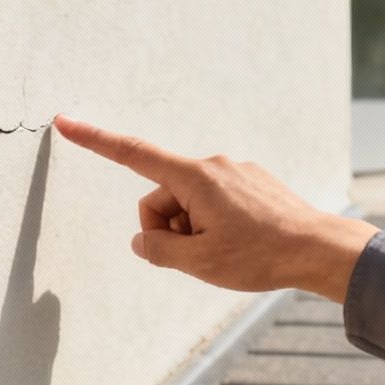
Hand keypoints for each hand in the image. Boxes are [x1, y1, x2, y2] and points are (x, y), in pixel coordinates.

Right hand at [54, 116, 379, 300]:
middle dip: (168, 227)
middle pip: (162, 196)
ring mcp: (235, 172)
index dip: (95, 140)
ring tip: (226, 252)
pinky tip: (242, 243)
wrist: (319, 249)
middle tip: (197, 256)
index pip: (132, 155)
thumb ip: (158, 249)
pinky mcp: (251, 183)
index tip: (65, 122)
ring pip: (189, 203)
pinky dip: (214, 224)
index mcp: (195, 177)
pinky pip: (214, 202)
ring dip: (194, 229)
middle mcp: (213, 165)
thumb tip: (143, 240)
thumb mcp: (198, 262)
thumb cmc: (260, 256)